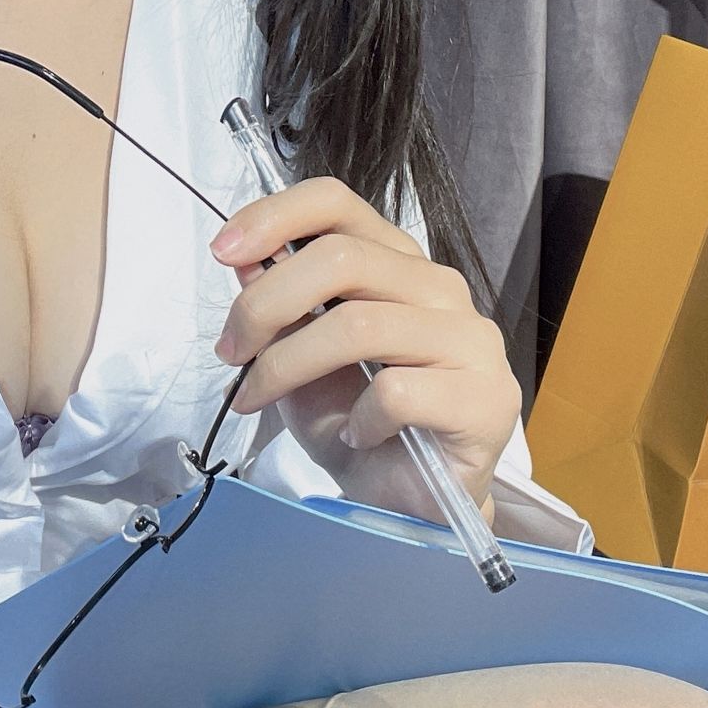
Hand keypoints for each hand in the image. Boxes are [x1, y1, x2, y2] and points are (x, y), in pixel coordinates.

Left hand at [209, 175, 521, 525]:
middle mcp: (438, 287)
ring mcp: (470, 339)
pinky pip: (398, 391)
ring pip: (360, 324)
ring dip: (289, 365)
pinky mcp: (484, 397)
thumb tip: (242, 258)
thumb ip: (277, 306)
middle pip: (341, 259)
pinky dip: (359, 418)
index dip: (275, 216)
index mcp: (395, 262)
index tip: (224, 250)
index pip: (338, 203)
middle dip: (265, 304)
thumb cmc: (356, 423)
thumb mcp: (295, 358)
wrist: (410, 504)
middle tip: (229, 350)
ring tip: (262, 397)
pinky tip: (357, 435)